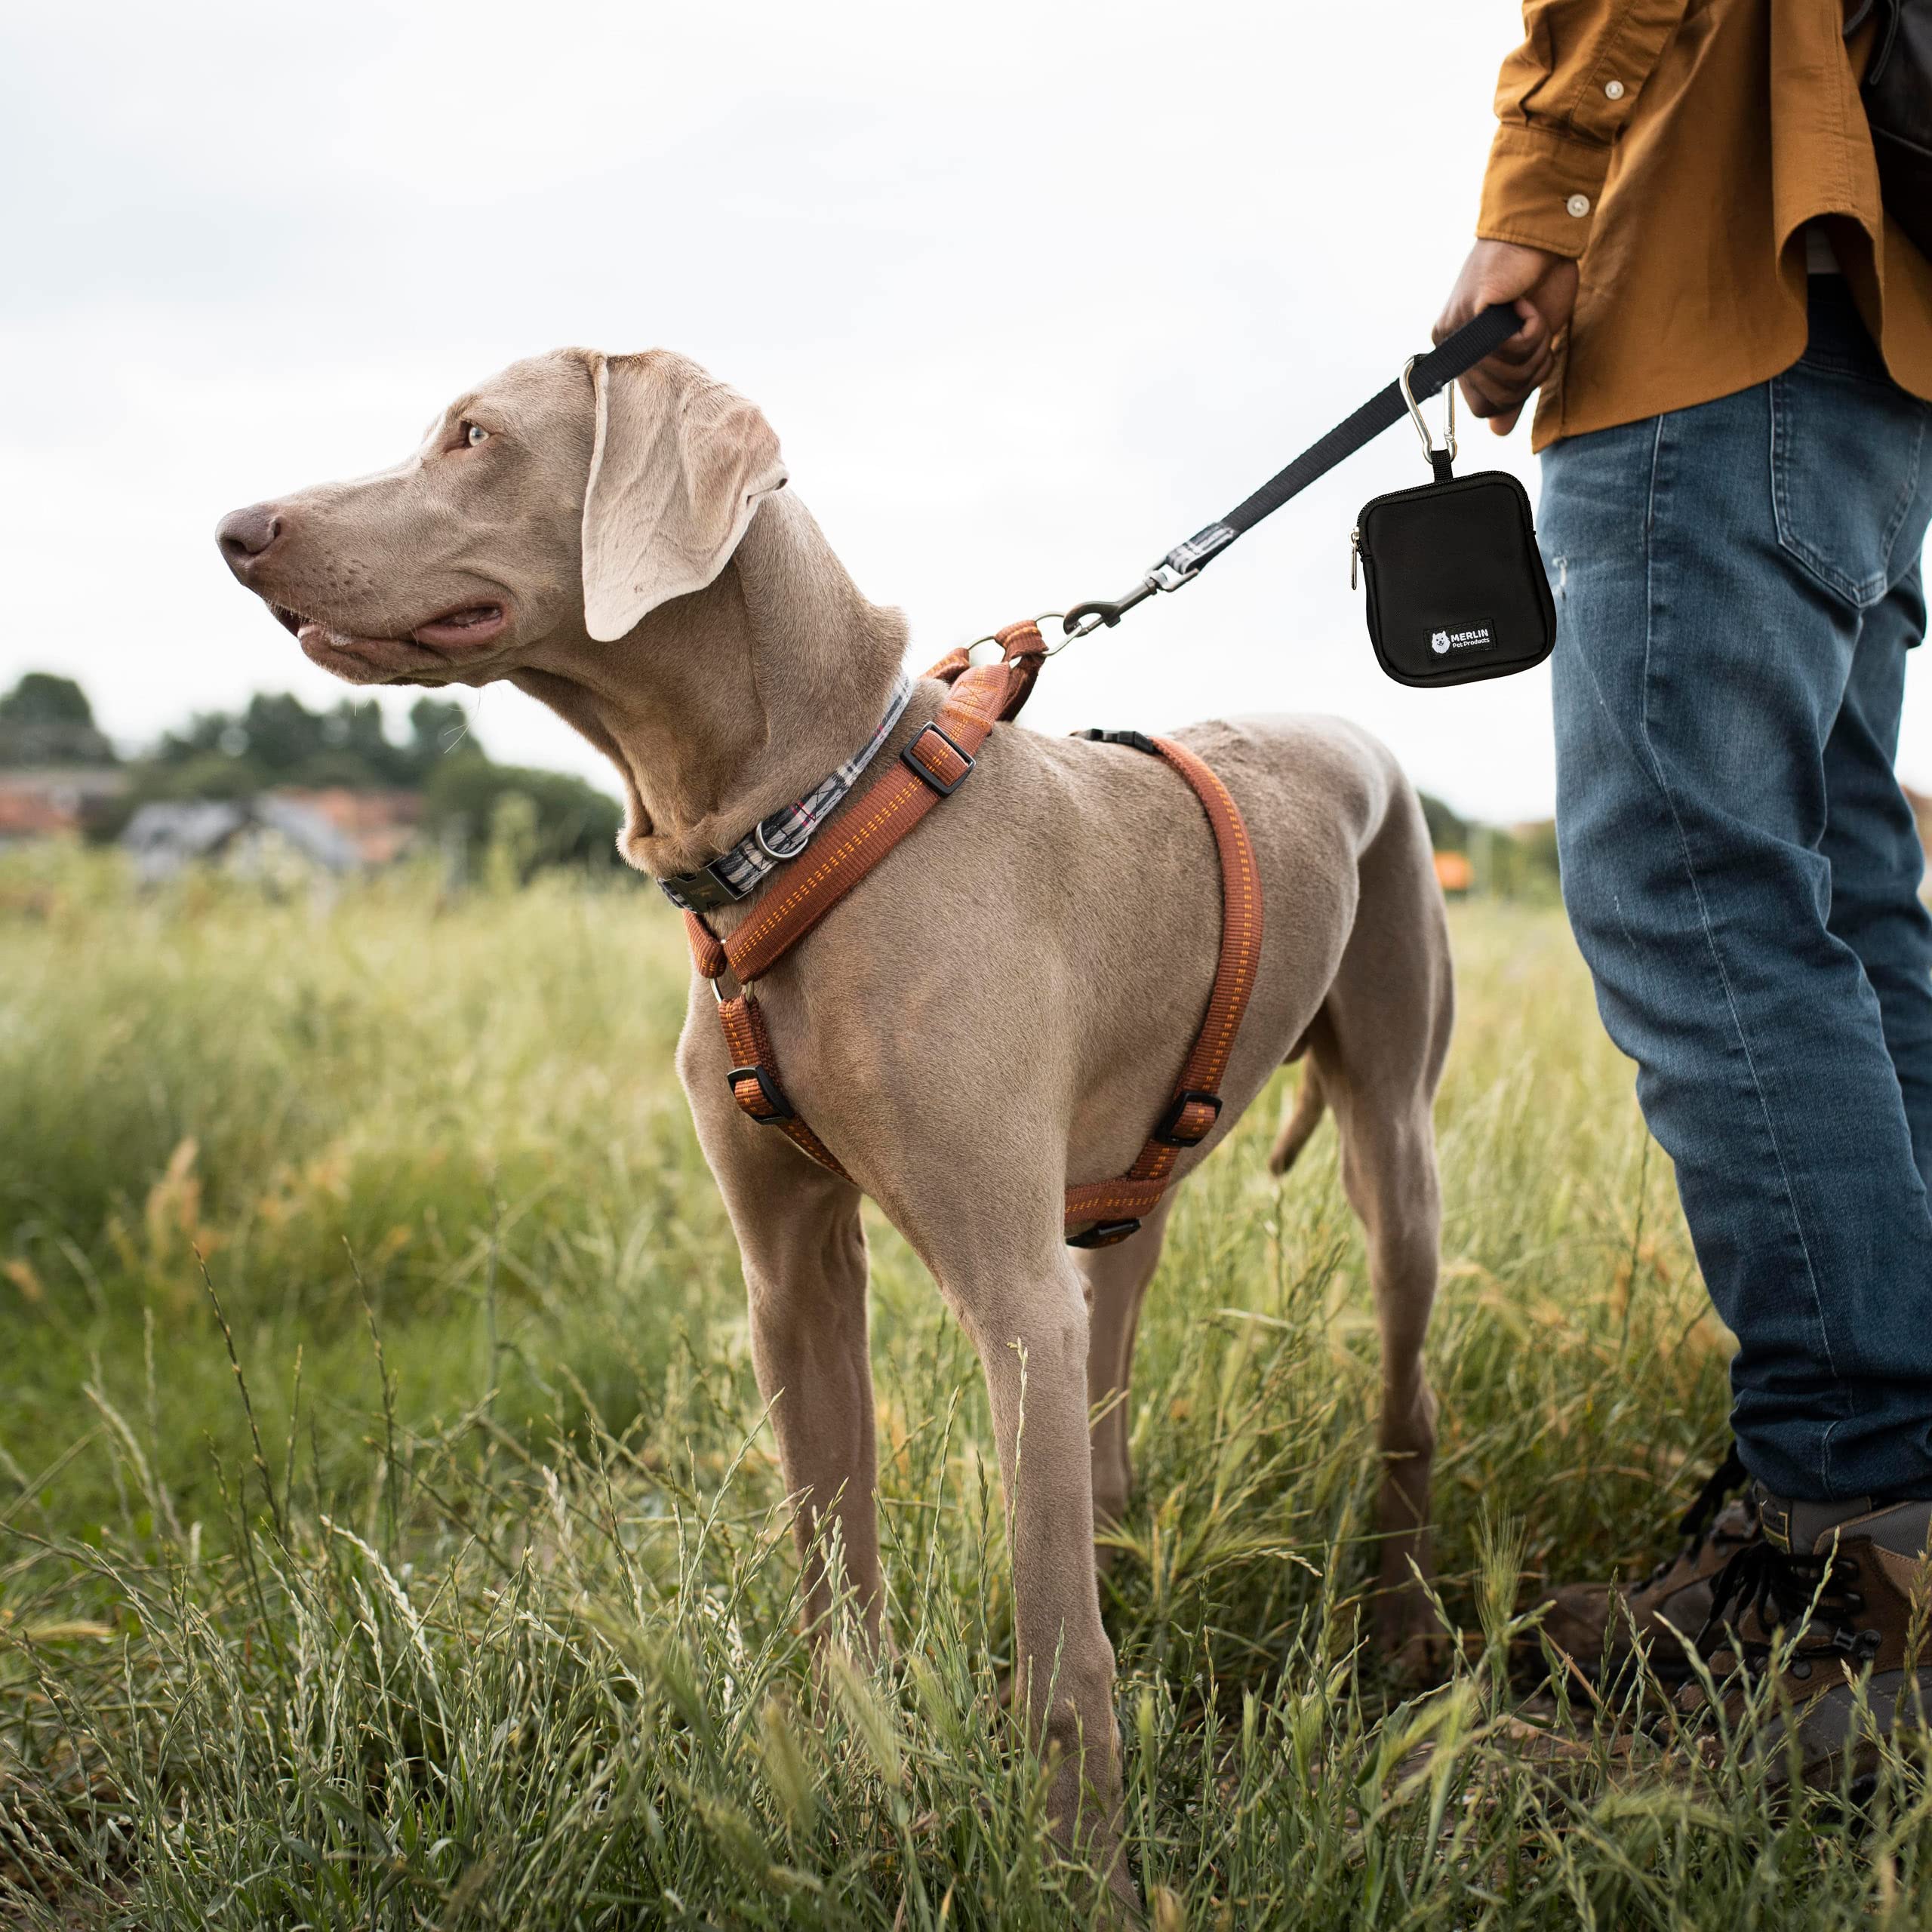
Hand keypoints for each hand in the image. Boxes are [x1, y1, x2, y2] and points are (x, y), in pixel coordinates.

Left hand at [1433, 240, 1579, 435]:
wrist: (1541, 234)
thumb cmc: (1537, 282)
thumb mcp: (1530, 344)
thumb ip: (1513, 385)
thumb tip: (1498, 431)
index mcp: (1460, 355)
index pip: (1485, 408)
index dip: (1518, 390)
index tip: (1531, 353)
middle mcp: (1450, 345)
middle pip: (1500, 394)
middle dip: (1532, 366)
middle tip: (1533, 327)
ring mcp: (1456, 329)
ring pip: (1507, 375)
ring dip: (1535, 346)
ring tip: (1527, 312)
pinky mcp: (1470, 314)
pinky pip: (1510, 349)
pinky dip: (1532, 329)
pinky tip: (1522, 302)